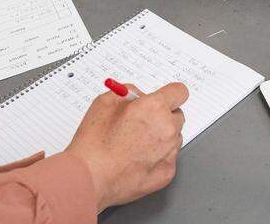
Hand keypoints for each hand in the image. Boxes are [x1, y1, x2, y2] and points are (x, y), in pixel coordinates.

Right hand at [65, 82, 187, 210]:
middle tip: (142, 123)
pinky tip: (136, 160)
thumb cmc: (94, 143)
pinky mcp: (167, 173)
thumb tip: (139, 96)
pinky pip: (168, 159)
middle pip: (177, 116)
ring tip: (135, 145)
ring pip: (174, 138)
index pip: (179, 92)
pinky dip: (157, 158)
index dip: (170, 94)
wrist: (90, 178)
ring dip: (161, 138)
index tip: (164, 98)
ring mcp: (169, 153)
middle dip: (163, 117)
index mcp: (154, 108)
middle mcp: (167, 129)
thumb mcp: (105, 102)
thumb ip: (129, 93)